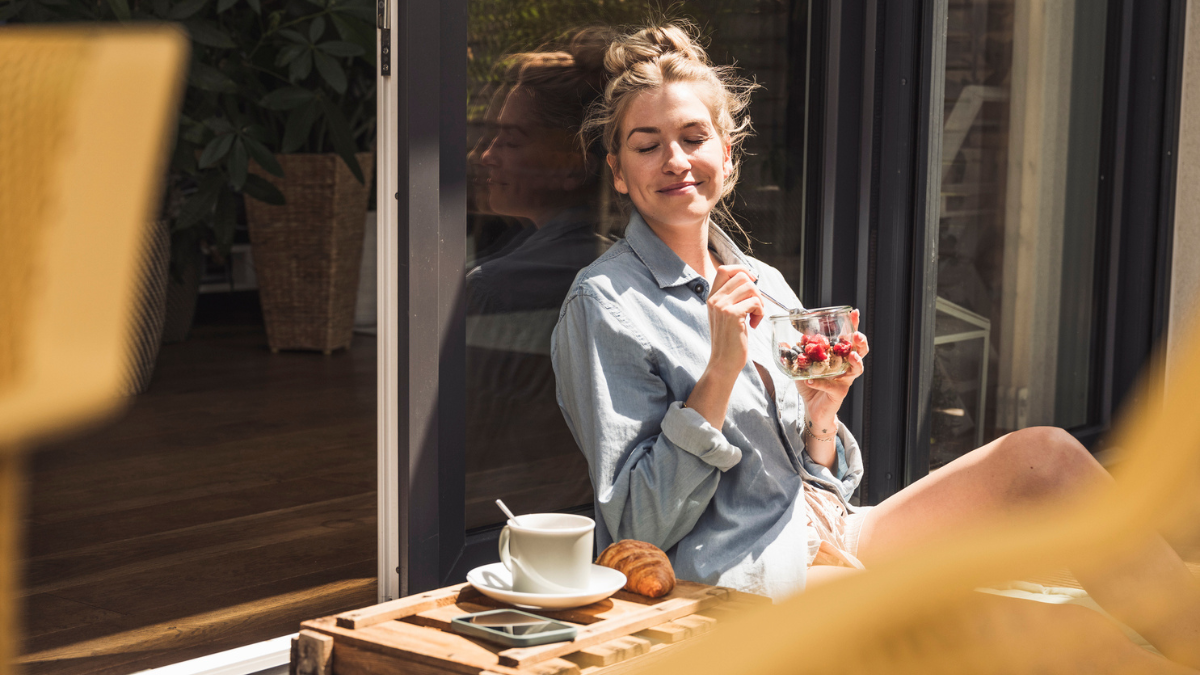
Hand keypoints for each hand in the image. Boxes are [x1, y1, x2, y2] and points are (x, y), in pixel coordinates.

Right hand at [705, 265, 764, 381]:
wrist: (723, 362)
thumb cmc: (729, 340)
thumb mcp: (725, 315)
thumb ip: (731, 298)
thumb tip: (750, 281)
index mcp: (711, 297)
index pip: (724, 269)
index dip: (741, 270)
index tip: (751, 282)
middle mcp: (714, 299)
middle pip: (741, 276)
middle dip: (755, 290)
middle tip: (755, 307)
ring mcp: (722, 306)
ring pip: (750, 287)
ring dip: (759, 302)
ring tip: (755, 317)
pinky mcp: (732, 315)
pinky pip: (755, 302)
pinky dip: (760, 312)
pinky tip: (754, 324)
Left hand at [799, 308, 869, 427]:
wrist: (812, 408)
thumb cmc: (811, 384)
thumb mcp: (801, 367)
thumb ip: (794, 355)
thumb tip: (784, 343)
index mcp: (838, 356)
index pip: (848, 338)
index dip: (853, 325)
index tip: (853, 313)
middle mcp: (846, 367)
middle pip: (861, 352)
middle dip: (860, 342)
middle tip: (856, 335)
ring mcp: (844, 380)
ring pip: (856, 369)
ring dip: (854, 361)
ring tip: (850, 355)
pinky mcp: (839, 393)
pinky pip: (831, 386)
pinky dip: (820, 382)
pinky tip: (810, 379)